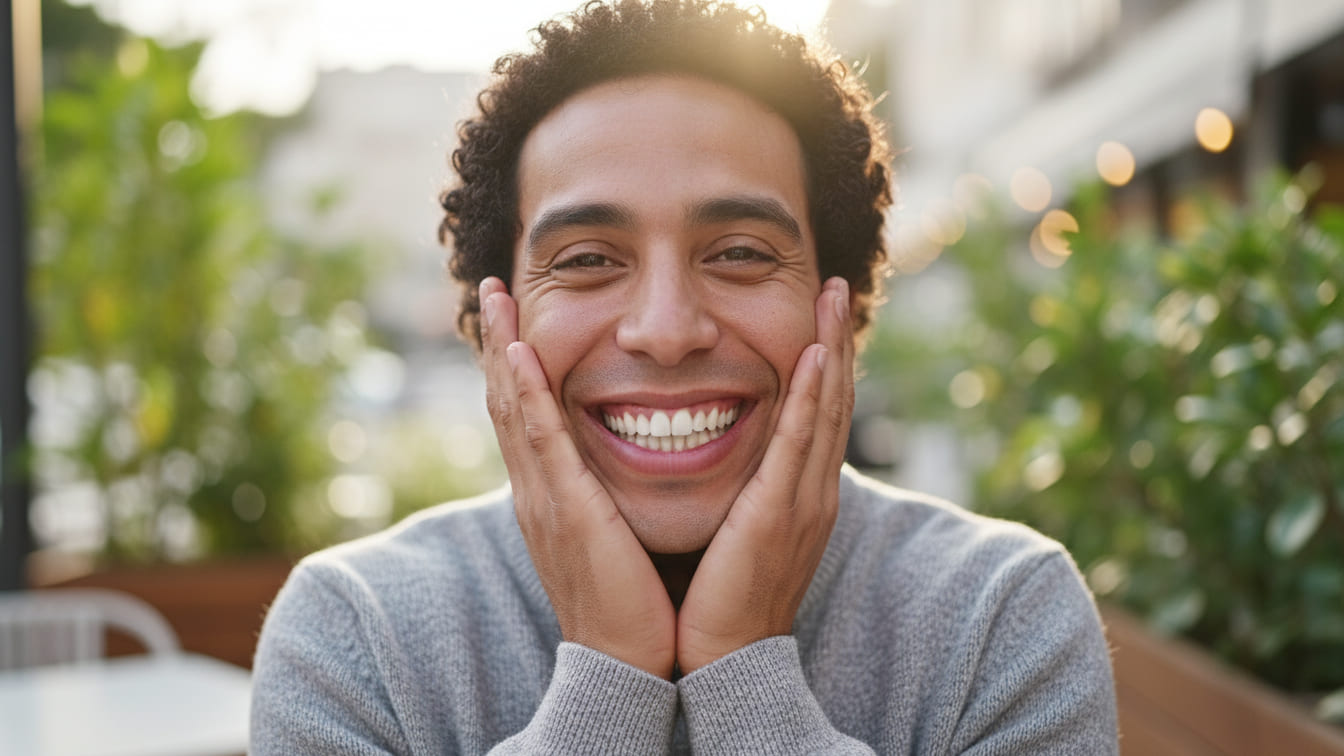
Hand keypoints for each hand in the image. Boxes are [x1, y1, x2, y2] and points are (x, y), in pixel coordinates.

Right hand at [479, 277, 677, 678]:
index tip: (510, 316)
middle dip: (496, 342)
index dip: (512, 363)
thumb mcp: (614, 532)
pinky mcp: (564, 510)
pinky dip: (525, 395)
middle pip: (505, 401)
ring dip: (502, 349)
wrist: (627, 659)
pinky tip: (517, 355)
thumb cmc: (634, 598)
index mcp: (550, 493)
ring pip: (513, 409)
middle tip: (490, 288)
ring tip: (495, 299)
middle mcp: (536, 489)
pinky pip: (540, 440)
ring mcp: (543, 498)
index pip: (524, 414)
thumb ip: (609, 494)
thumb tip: (627, 458)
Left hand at [674, 277, 853, 673]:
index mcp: (799, 492)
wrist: (726, 657)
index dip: (823, 360)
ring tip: (831, 297)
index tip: (820, 313)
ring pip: (824, 409)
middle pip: (831, 399)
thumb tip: (724, 453)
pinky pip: (799, 442)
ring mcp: (803, 499)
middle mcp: (811, 489)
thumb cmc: (722, 596)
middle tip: (834, 285)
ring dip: (830, 348)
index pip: (815, 412)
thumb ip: (741, 488)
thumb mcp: (738, 529)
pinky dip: (812, 396)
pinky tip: (817, 355)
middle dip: (835, 338)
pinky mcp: (781, 512)